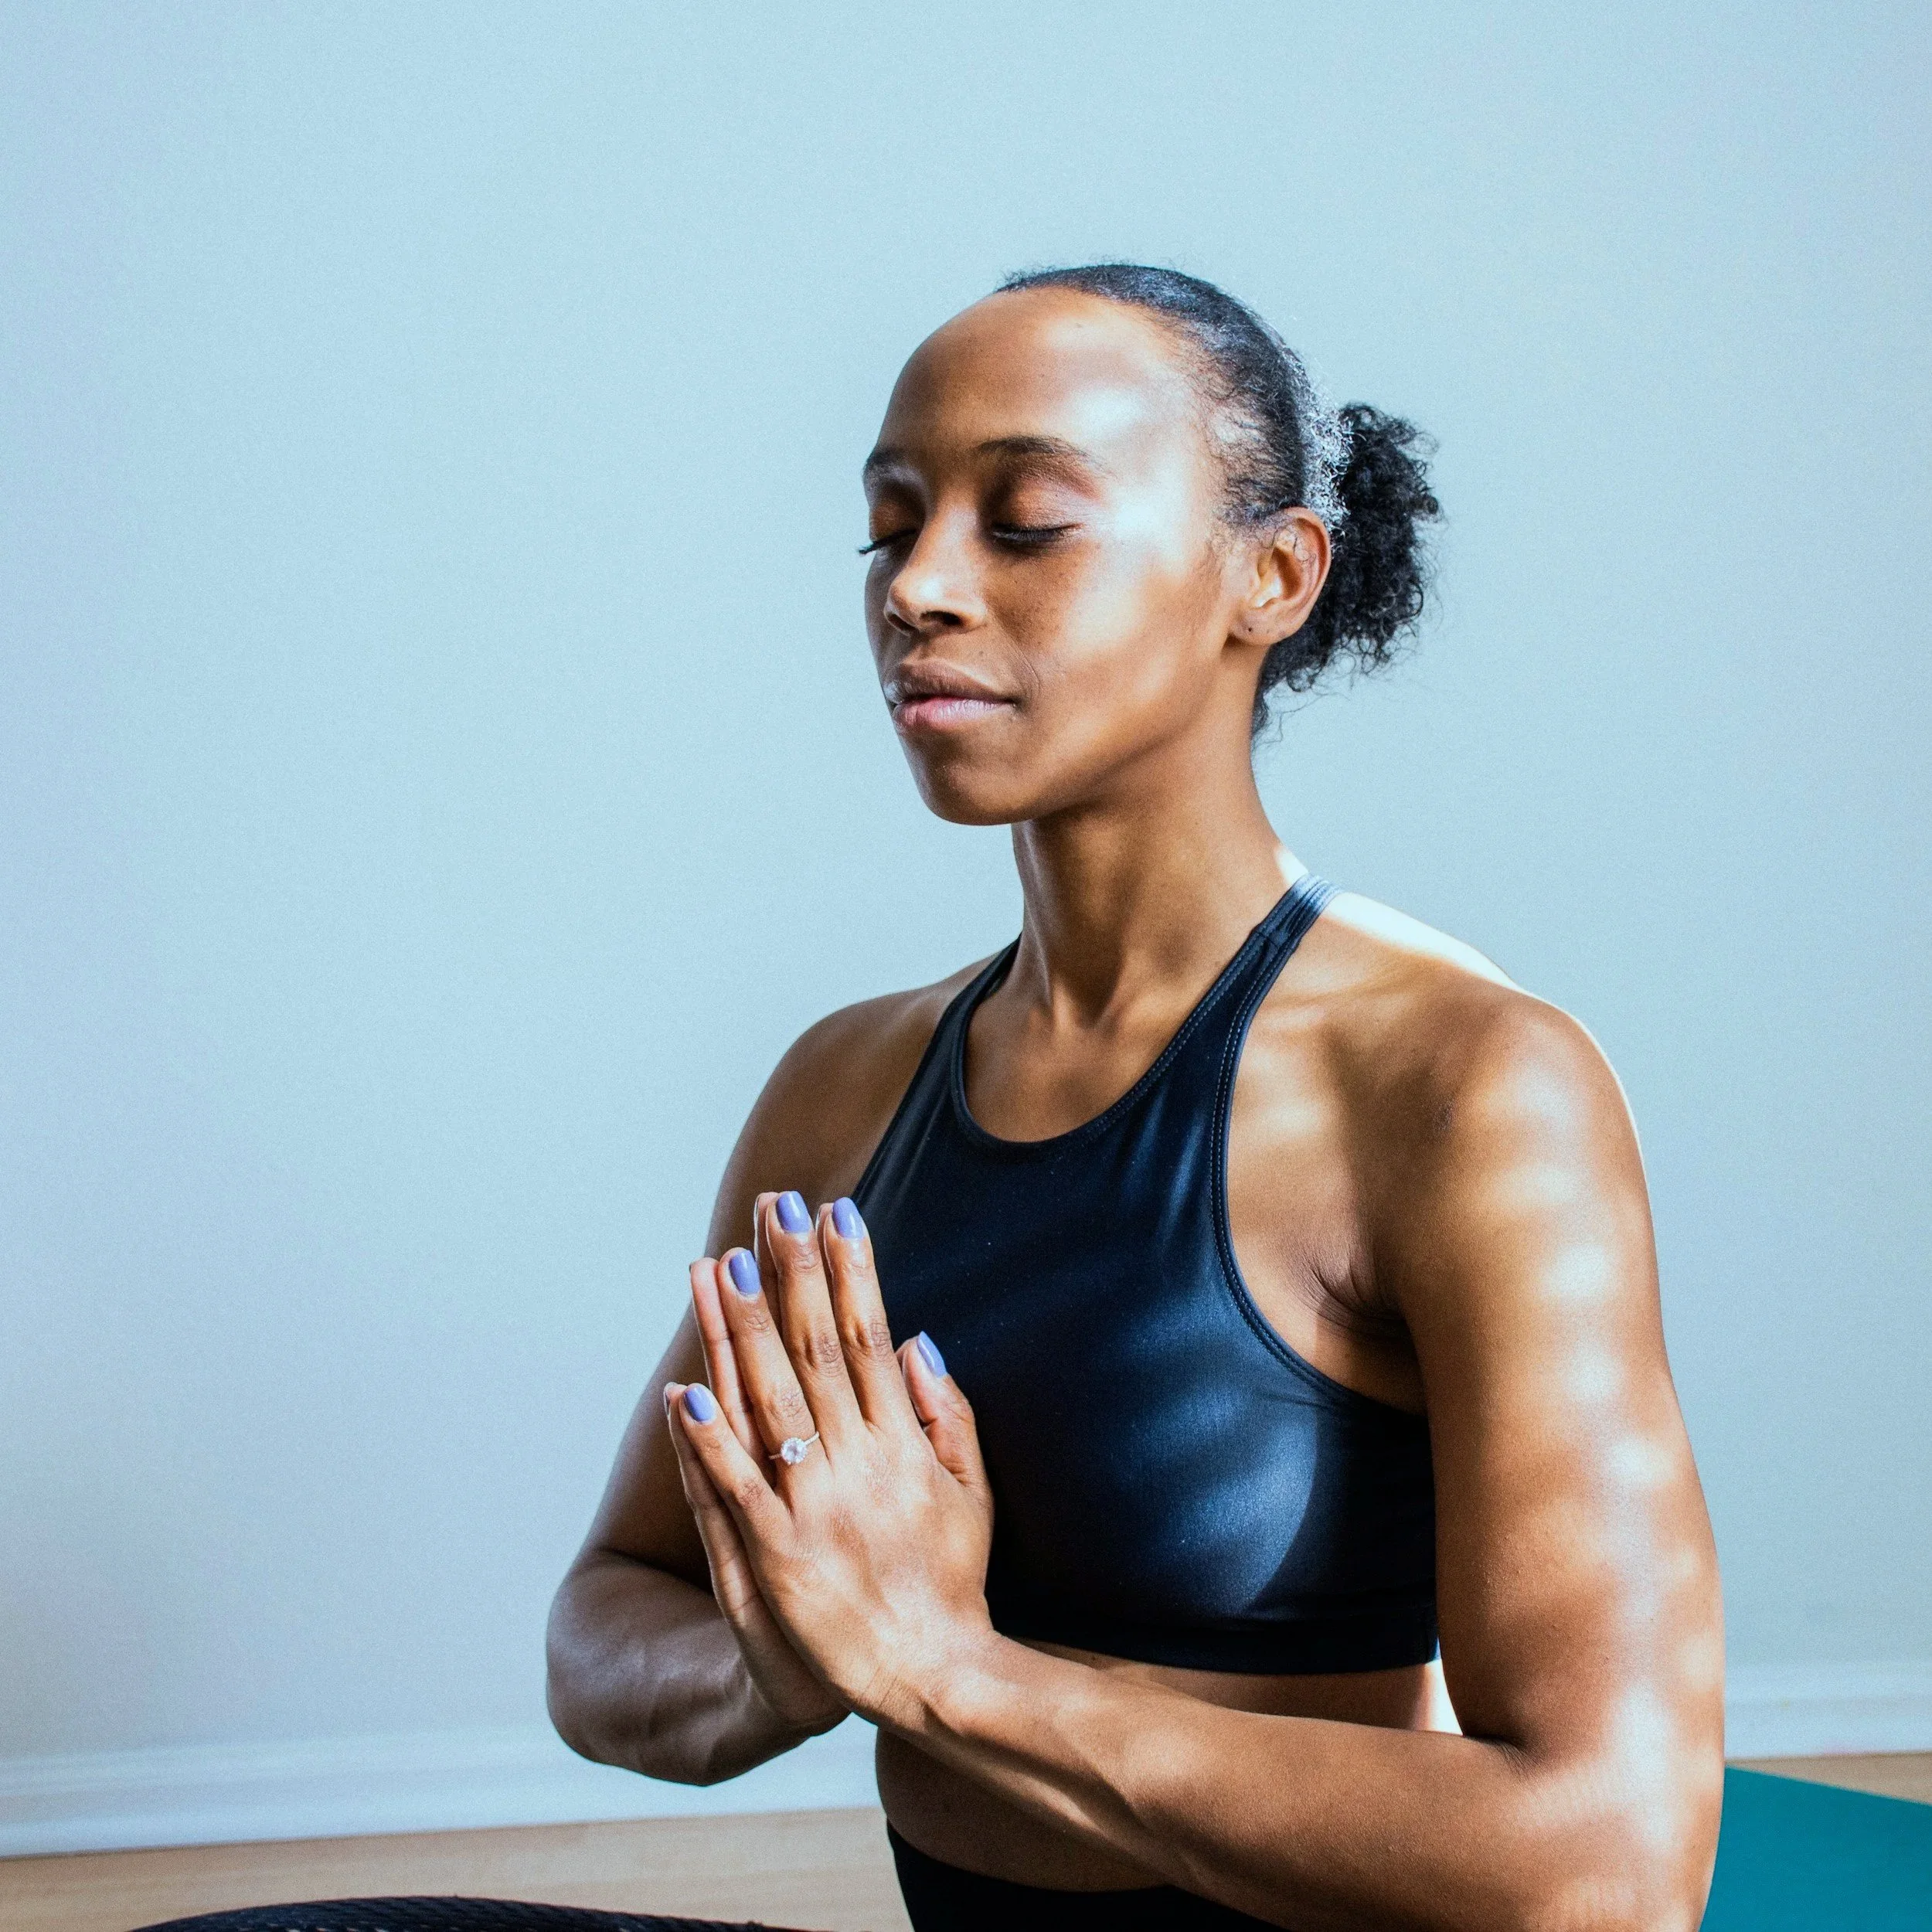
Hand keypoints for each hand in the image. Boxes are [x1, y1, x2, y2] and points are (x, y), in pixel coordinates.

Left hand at [666, 1190, 995, 1731]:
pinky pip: (736, 1491)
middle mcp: (860, 1464)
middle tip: (772, 1208)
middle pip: (816, 1351)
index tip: (833, 1209)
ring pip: (770, 1404)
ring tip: (720, 1265)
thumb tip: (916, 1342)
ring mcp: (817, 1510)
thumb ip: (950, 1415)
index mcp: (904, 1443)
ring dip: (742, 1331)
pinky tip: (684, 1389)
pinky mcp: (778, 1560)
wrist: (935, 1678)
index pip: (868, 1335)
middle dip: (793, 1273)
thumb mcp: (974, 1493)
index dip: (849, 1269)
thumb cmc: (951, 1584)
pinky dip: (709, 1441)